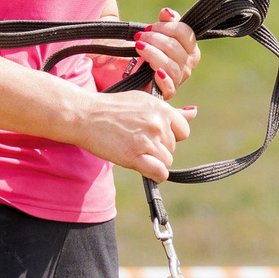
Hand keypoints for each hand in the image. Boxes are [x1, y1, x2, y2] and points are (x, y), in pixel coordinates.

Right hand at [75, 89, 192, 180]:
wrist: (84, 115)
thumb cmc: (112, 108)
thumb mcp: (143, 102)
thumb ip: (171, 112)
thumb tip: (194, 112)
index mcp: (161, 108)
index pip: (183, 131)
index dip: (170, 136)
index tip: (154, 136)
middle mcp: (157, 123)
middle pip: (172, 148)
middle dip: (158, 149)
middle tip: (136, 142)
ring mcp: (147, 140)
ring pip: (166, 161)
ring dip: (153, 161)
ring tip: (133, 151)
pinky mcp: (134, 155)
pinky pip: (160, 172)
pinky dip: (155, 175)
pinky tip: (145, 169)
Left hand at [96, 8, 198, 93]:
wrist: (120, 71)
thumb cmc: (140, 50)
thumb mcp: (153, 32)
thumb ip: (164, 22)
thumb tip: (166, 13)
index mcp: (189, 48)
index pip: (186, 33)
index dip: (167, 27)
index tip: (149, 26)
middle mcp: (187, 65)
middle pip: (177, 48)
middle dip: (156, 39)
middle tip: (139, 36)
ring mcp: (177, 80)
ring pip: (171, 65)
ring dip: (153, 53)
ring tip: (138, 47)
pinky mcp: (165, 93)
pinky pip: (170, 87)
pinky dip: (163, 78)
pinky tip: (154, 71)